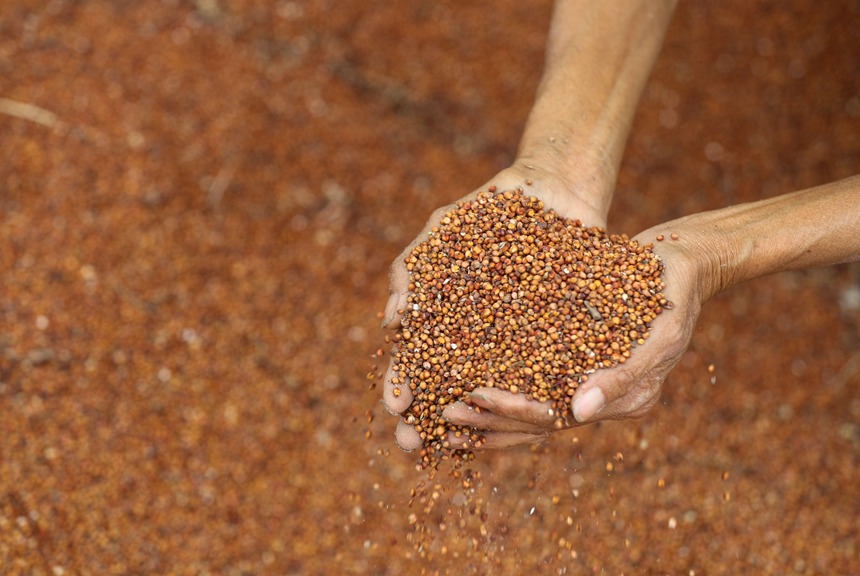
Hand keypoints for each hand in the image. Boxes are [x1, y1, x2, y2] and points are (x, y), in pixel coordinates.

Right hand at [381, 162, 610, 450]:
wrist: (554, 188)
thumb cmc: (491, 209)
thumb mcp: (445, 231)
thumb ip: (413, 268)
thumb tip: (392, 321)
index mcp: (444, 319)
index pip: (414, 359)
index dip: (402, 383)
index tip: (393, 406)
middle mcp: (477, 340)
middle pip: (446, 386)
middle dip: (426, 417)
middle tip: (411, 445)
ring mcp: (517, 345)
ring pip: (491, 389)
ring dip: (471, 419)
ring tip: (457, 444)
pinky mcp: (558, 343)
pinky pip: (542, 375)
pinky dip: (529, 397)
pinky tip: (522, 417)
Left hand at [440, 229, 705, 447]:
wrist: (681, 259)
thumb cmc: (677, 294)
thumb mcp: (660, 336)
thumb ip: (624, 377)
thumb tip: (578, 413)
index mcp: (618, 402)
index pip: (552, 419)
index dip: (508, 413)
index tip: (468, 400)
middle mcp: (594, 395)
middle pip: (530, 417)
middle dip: (484, 418)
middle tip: (438, 413)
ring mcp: (580, 373)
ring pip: (522, 395)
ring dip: (482, 403)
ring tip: (436, 400)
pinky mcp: (568, 345)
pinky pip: (525, 363)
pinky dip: (493, 367)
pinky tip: (458, 360)